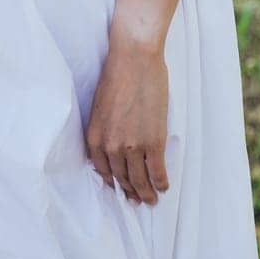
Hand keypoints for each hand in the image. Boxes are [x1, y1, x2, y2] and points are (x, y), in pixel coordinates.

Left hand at [84, 31, 169, 205]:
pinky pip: (157, 172)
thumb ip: (105, 128)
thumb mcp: (101, 105)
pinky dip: (161, 182)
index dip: (112, 181)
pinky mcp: (153, 142)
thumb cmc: (117, 74)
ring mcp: (133, 146)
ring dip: (146, 193)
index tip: (119, 187)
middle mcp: (111, 146)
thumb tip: (115, 143)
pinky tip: (163, 186)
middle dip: (130, 191)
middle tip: (137, 200)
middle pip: (121, 178)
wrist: (134, 58)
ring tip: (151, 199)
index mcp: (95, 136)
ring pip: (139, 180)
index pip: (102, 169)